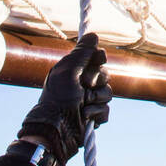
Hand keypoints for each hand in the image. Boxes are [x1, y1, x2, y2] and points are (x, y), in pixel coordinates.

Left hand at [18, 33, 110, 165]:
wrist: (57, 131)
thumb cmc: (58, 99)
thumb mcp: (68, 71)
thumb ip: (81, 53)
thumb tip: (93, 34)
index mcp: (73, 71)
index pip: (96, 58)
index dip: (99, 58)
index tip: (99, 59)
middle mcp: (81, 84)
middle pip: (105, 75)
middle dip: (96, 82)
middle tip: (83, 87)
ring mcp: (88, 101)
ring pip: (108, 93)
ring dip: (97, 99)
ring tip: (83, 106)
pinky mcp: (93, 116)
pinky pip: (106, 110)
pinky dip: (97, 114)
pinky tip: (86, 117)